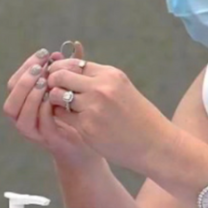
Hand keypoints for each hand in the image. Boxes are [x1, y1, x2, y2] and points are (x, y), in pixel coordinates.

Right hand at [3, 45, 100, 165]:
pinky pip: (36, 124)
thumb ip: (71, 68)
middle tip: (41, 67)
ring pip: (17, 112)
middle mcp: (23, 116)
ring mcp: (33, 130)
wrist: (90, 145)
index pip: (15, 80)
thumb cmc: (79, 114)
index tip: (45, 54)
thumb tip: (74, 44)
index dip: (26, 66)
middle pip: (11, 94)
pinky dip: (42, 109)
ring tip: (45, 81)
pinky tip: (54, 98)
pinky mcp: (46, 139)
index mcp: (26, 102)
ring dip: (30, 94)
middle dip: (25, 78)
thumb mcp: (74, 87)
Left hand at [45, 57, 176, 173]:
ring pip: (57, 95)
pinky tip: (70, 120)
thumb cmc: (139, 118)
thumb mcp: (122, 89)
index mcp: (110, 75)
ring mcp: (93, 107)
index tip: (55, 76)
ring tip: (63, 106)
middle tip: (52, 90)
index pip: (73, 63)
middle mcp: (100, 87)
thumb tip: (69, 72)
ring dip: (55, 100)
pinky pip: (62, 116)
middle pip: (60, 76)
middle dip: (52, 81)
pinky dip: (62, 116)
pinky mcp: (87, 127)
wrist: (155, 144)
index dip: (60, 69)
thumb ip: (98, 80)